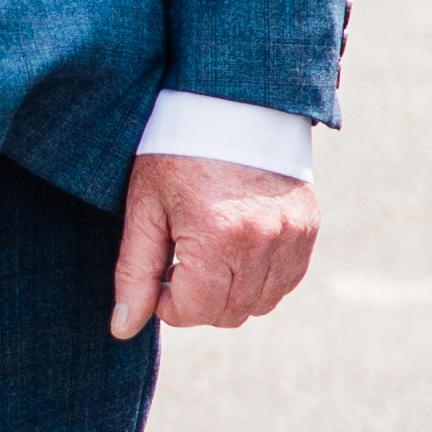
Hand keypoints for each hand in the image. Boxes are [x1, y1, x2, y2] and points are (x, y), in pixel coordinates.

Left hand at [110, 151, 317, 341]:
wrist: (231, 101)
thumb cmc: (176, 152)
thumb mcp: (144, 207)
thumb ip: (134, 272)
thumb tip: (123, 330)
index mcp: (216, 235)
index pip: (194, 311)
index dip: (168, 304)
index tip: (158, 276)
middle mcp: (261, 241)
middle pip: (228, 313)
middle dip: (198, 302)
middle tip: (180, 264)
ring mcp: (291, 236)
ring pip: (260, 304)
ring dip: (230, 294)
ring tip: (208, 256)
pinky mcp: (308, 229)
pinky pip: (286, 281)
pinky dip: (260, 280)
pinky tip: (237, 251)